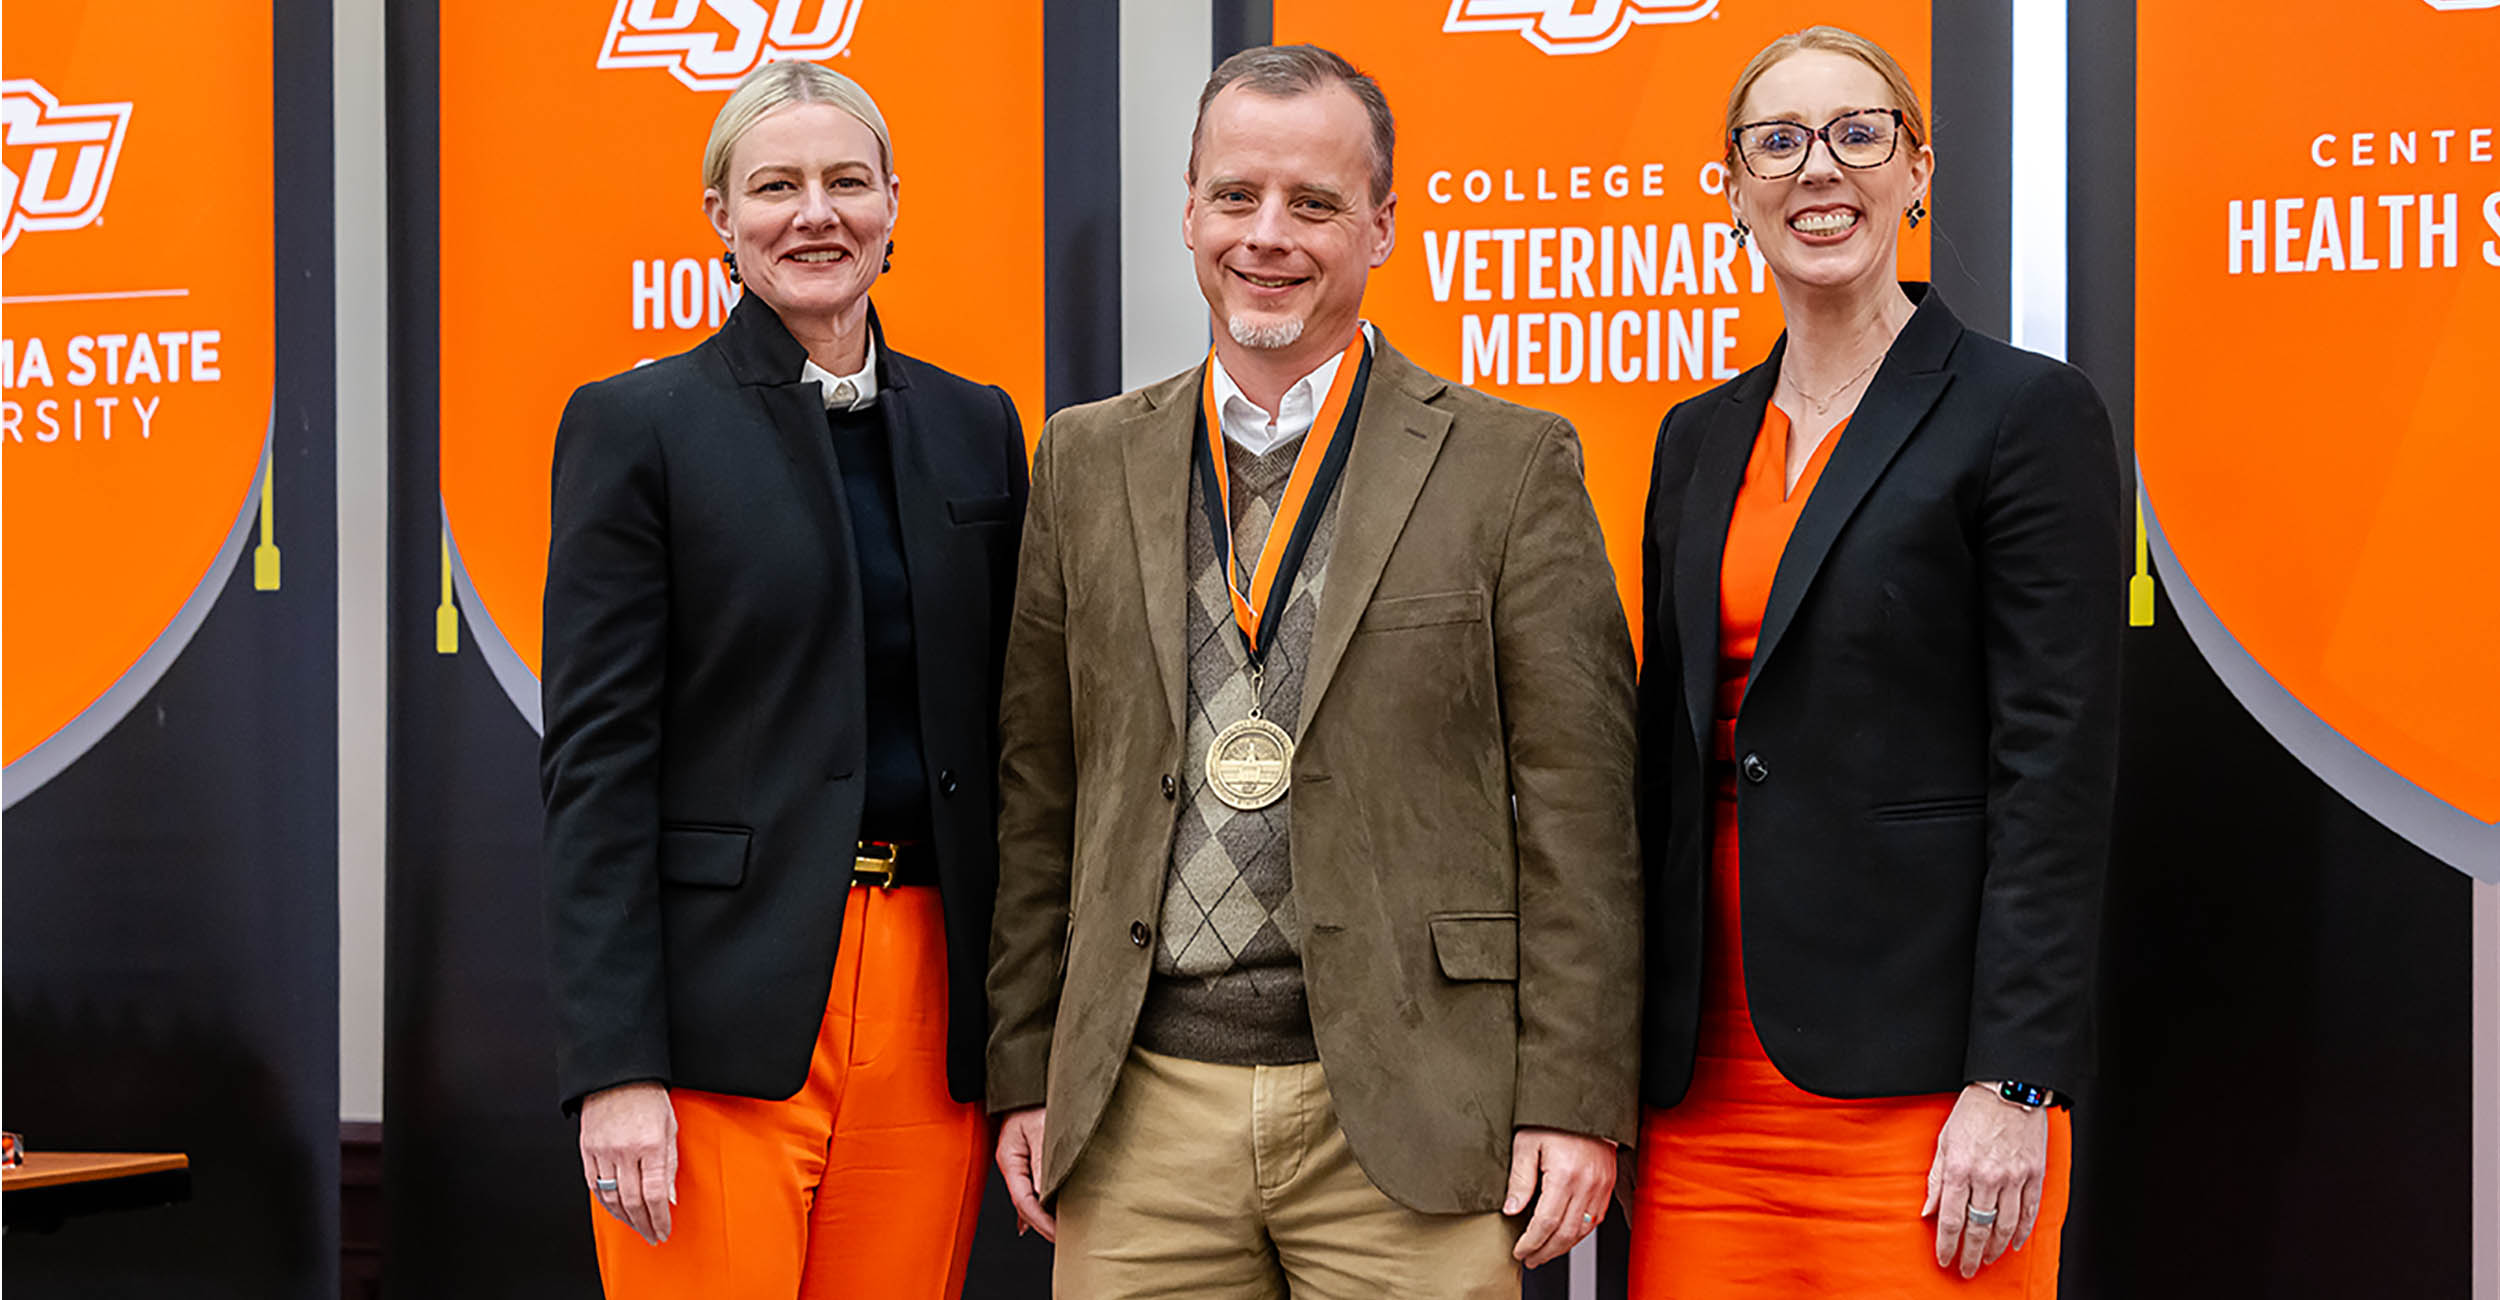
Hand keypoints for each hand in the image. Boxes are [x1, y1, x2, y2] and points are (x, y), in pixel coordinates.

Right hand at [579, 1081, 677, 1245]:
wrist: (618, 1073)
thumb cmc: (648, 1096)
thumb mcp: (670, 1127)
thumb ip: (669, 1165)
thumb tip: (668, 1199)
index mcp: (650, 1144)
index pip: (654, 1194)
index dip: (659, 1219)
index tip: (663, 1231)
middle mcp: (625, 1150)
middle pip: (633, 1201)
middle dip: (644, 1225)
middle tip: (652, 1236)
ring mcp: (603, 1151)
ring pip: (611, 1198)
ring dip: (625, 1219)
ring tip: (636, 1227)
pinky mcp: (587, 1150)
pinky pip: (594, 1185)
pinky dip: (605, 1203)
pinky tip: (615, 1210)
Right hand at [995, 1106, 1055, 1241]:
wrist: (1030, 1078)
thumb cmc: (1034, 1098)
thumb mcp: (1041, 1130)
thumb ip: (1043, 1163)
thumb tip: (1046, 1196)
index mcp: (1009, 1160)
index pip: (1022, 1201)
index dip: (1041, 1222)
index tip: (1059, 1234)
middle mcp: (1012, 1163)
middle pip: (1024, 1204)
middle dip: (1043, 1224)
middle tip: (1065, 1239)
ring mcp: (1018, 1161)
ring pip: (1029, 1196)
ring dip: (1043, 1214)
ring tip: (1061, 1231)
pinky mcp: (1028, 1156)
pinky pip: (1032, 1186)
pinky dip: (1041, 1202)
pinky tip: (1044, 1216)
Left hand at [1504, 1127, 1615, 1267]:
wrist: (1586, 1104)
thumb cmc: (1555, 1119)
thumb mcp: (1526, 1143)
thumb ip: (1520, 1179)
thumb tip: (1511, 1210)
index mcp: (1564, 1175)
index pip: (1546, 1223)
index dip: (1531, 1242)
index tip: (1519, 1251)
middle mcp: (1587, 1184)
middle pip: (1565, 1234)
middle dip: (1545, 1252)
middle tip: (1529, 1259)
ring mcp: (1601, 1186)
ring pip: (1583, 1231)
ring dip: (1562, 1248)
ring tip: (1544, 1253)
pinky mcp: (1608, 1185)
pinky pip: (1596, 1220)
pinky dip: (1579, 1234)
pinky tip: (1565, 1237)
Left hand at [1921, 1083, 2048, 1277]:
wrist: (2007, 1087)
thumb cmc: (1972, 1111)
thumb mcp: (1944, 1142)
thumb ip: (1937, 1180)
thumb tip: (1927, 1211)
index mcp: (1960, 1168)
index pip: (1951, 1219)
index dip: (1946, 1244)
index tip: (1943, 1259)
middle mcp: (1987, 1177)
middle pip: (1978, 1228)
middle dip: (1970, 1254)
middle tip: (1966, 1270)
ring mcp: (2014, 1177)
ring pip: (2005, 1225)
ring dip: (1994, 1248)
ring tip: (1986, 1259)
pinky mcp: (2034, 1174)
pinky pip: (2030, 1211)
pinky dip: (2022, 1232)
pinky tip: (2014, 1244)